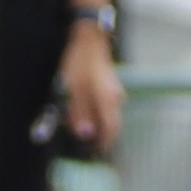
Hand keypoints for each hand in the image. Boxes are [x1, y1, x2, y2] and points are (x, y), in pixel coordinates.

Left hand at [60, 22, 122, 147]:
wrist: (89, 38)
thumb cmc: (80, 63)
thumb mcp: (74, 89)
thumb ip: (80, 113)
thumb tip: (84, 134)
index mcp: (108, 102)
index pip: (110, 130)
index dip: (104, 143)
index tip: (95, 151)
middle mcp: (116, 99)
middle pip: (110, 123)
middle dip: (98, 133)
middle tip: (83, 137)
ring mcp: (115, 92)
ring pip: (107, 114)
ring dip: (95, 121)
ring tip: (78, 120)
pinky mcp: (110, 86)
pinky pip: (105, 104)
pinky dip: (96, 110)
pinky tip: (83, 106)